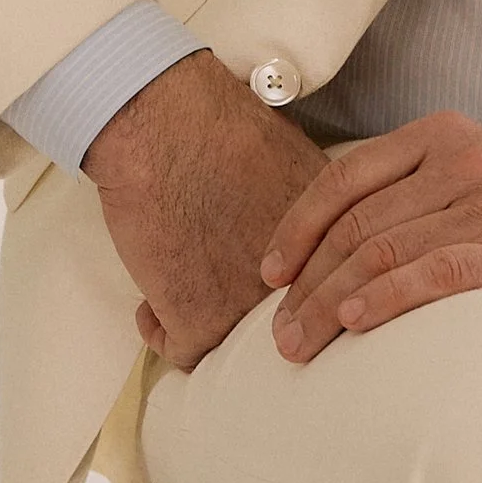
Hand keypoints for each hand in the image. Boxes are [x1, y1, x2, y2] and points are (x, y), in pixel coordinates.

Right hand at [83, 49, 325, 370]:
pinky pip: (183, 353)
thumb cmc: (219, 129)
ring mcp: (253, 308)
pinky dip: (159, 330)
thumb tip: (307, 238)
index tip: (263, 284)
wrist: (166, 129)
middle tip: (216, 292)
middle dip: (251, 314)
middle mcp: (303, 284)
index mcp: (331, 246)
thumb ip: (310, 214)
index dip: (291, 292)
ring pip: (237, 346)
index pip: (328, 295)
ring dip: (206, 324)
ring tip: (180, 292)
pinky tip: (150, 305)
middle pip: (288, 327)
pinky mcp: (202, 323)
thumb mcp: (296, 165)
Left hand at [258, 111, 481, 361]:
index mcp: (446, 136)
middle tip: (277, 333)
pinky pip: (433, 276)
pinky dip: (384, 302)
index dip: (296, 228)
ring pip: (383, 254)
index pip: (346, 178)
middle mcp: (467, 161)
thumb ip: (417, 193)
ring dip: (329, 305)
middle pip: (357, 225)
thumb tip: (328, 246)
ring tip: (300, 345)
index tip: (268, 273)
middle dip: (305, 283)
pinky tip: (354, 325)